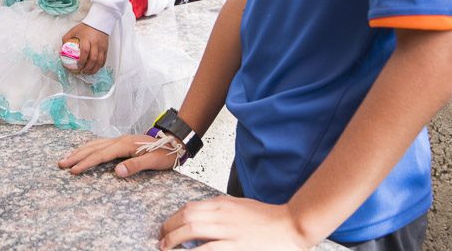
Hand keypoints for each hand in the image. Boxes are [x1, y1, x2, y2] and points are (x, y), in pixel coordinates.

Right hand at [58, 133, 178, 176]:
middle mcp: (119, 140)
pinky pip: (100, 143)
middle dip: (77, 156)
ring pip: (95, 144)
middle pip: (93, 148)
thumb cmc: (165, 154)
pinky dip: (88, 147)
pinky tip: (84, 150)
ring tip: (67, 157)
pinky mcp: (121, 142)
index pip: (101, 155)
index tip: (73, 170)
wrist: (174, 141)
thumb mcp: (154, 162)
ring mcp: (119, 140)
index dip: (86, 163)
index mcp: (125, 145)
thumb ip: (135, 166)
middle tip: (61, 164)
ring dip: (80, 151)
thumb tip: (116, 172)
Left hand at [62, 23, 108, 74]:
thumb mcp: (73, 31)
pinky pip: (104, 60)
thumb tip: (61, 50)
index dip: (81, 61)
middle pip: (93, 58)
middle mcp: (95, 43)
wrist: (99, 22)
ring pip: (100, 61)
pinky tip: (95, 68)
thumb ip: (66, 40)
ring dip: (94, 69)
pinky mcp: (106, 48)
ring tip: (88, 72)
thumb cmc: (85, 27)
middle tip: (83, 71)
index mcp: (86, 39)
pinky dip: (100, 66)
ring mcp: (101, 46)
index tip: (78, 66)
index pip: (85, 51)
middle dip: (88, 68)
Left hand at [159, 196, 309, 250]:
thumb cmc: (266, 218)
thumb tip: (200, 216)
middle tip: (161, 240)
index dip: (173, 218)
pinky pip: (207, 250)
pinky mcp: (235, 247)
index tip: (166, 228)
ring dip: (174, 241)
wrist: (290, 225)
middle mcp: (222, 215)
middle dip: (168, 229)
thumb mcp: (239, 206)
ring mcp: (228, 231)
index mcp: (222, 204)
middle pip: (186, 218)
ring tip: (166, 249)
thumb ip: (220, 210)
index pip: (189, 208)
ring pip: (192, 232)